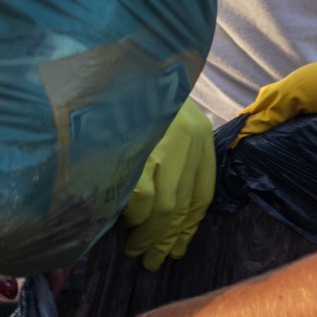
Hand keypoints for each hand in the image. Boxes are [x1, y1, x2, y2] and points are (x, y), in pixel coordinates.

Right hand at [121, 100, 214, 270]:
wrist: (116, 56)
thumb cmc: (132, 88)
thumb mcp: (163, 117)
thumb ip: (170, 154)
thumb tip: (158, 209)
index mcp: (199, 133)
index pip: (201, 194)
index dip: (188, 227)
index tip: (176, 247)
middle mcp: (188, 139)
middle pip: (183, 206)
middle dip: (167, 239)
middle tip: (153, 260)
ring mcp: (164, 145)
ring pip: (164, 209)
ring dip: (150, 237)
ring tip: (137, 251)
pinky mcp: (140, 151)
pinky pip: (142, 199)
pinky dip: (135, 216)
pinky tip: (125, 223)